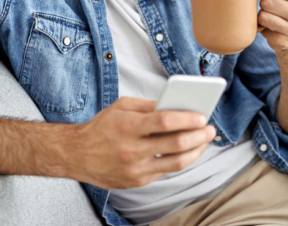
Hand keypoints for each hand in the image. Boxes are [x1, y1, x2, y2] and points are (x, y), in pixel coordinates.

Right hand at [65, 97, 216, 189]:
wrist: (77, 155)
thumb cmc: (102, 127)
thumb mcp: (121, 106)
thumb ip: (149, 105)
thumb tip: (177, 106)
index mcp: (128, 126)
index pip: (165, 121)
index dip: (187, 119)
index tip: (202, 116)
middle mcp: (131, 149)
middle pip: (175, 144)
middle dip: (198, 136)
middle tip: (210, 130)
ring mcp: (135, 169)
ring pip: (175, 163)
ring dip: (195, 152)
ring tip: (204, 142)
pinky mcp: (137, 181)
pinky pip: (165, 171)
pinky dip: (180, 161)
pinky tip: (188, 152)